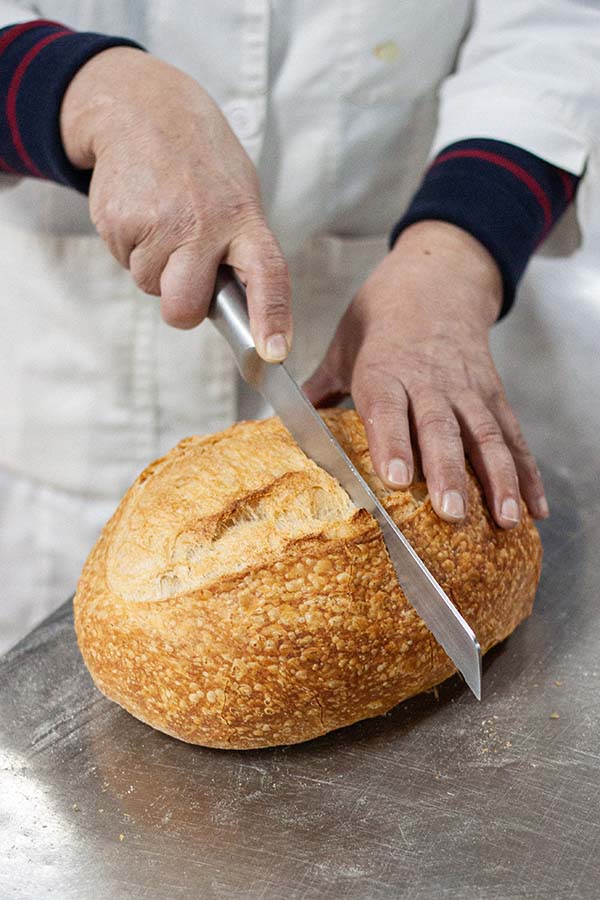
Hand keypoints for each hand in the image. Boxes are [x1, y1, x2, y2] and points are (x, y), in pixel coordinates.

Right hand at [60, 48, 290, 361]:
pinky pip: (125, 263)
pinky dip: (132, 246)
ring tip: (164, 220)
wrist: (145, 110)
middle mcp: (204, 225)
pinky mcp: (118, 221)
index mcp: (245, 220)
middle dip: (179, 306)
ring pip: (150, 286)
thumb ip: (240, 252)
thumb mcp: (238, 198)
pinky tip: (142, 212)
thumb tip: (240, 314)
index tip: (273, 352)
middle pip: (184, 307)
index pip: (268, 277)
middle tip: (181, 275)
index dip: (271, 319)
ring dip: (155, 265)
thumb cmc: (202, 167)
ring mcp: (158, 224)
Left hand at [304, 221, 548, 528]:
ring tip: (505, 519)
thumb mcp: (345, 343)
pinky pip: (512, 433)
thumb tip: (282, 425)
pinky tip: (533, 505)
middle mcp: (429, 379)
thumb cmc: (384, 312)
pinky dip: (526, 471)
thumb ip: (321, 388)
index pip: (388, 407)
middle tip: (450, 512)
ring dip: (497, 478)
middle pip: (442, 427)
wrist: (438, 275)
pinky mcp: (493, 393)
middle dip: (448, 471)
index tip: (396, 478)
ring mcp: (467, 387)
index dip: (393, 442)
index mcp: (385, 367)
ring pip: (485, 434)